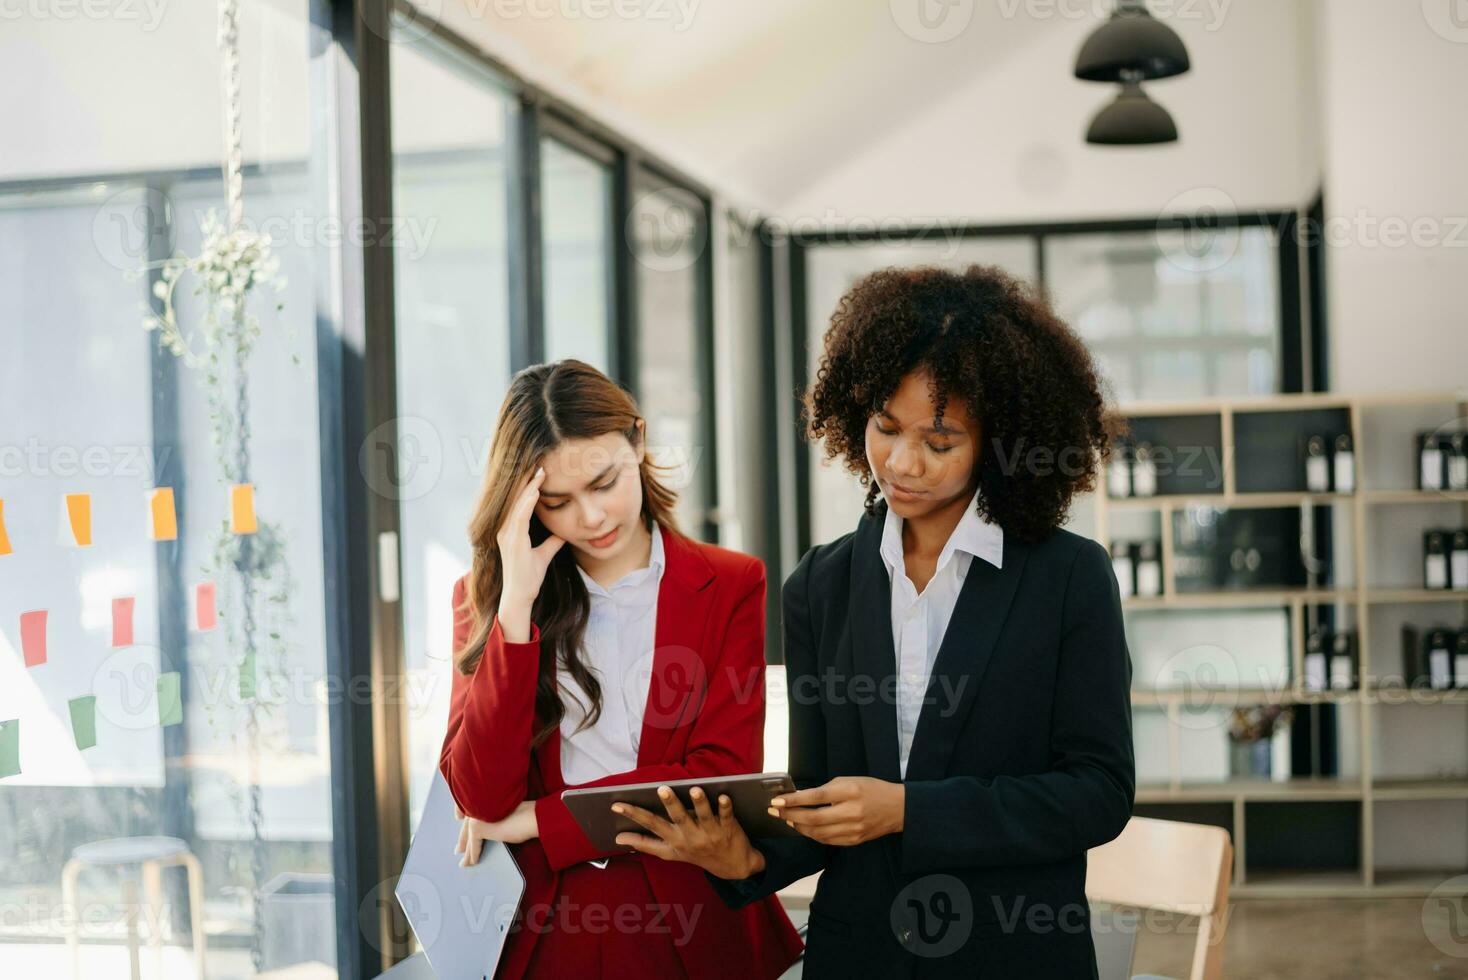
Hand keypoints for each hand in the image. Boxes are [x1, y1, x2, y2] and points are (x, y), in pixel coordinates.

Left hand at [454, 801, 538, 865]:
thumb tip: (487, 829)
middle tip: (459, 850)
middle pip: (466, 827)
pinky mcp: (478, 828)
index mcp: (483, 797)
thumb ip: (491, 817)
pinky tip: (473, 862)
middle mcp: (476, 804)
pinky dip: (473, 855)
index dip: (464, 822)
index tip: (459, 825)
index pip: (469, 813)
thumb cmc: (524, 812)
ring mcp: (476, 815)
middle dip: (463, 840)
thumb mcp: (503, 813)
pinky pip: (474, 845)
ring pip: (469, 837)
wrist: (531, 816)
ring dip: (467, 852)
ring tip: (465, 862)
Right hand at [496, 467, 564, 640]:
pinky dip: (527, 503)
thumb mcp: (544, 554)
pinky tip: (535, 492)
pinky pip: (519, 518)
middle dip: (526, 480)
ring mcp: (507, 535)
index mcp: (511, 530)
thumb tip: (564, 532)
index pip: (519, 502)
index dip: (529, 486)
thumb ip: (552, 541)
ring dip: (528, 487)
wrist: (520, 596)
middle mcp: (505, 529)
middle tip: (538, 461)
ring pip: (517, 504)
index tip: (540, 471)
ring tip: (539, 471)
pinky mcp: (512, 542)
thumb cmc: (529, 577)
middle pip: (515, 498)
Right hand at [612, 785, 767, 880]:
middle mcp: (691, 837)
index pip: (651, 826)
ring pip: (705, 816)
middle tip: (662, 789)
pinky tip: (724, 797)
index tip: (616, 805)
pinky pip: (727, 816)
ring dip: (700, 803)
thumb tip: (618, 839)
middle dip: (670, 804)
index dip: (633, 815)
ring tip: (695, 790)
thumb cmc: (696, 854)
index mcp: (674, 840)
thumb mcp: (670, 853)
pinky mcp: (729, 829)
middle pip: (679, 818)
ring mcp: (711, 834)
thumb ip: (645, 844)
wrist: (733, 867)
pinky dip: (726, 807)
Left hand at [769, 776, 903, 845]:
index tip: (776, 801)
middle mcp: (851, 812)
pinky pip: (827, 841)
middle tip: (776, 812)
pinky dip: (812, 835)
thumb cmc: (870, 789)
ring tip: (788, 820)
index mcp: (849, 791)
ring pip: (818, 833)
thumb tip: (800, 798)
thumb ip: (825, 790)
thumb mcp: (849, 780)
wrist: (897, 808)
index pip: (815, 797)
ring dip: (799, 827)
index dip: (793, 800)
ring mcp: (853, 829)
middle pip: (813, 818)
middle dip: (790, 816)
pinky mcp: (854, 841)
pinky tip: (804, 828)